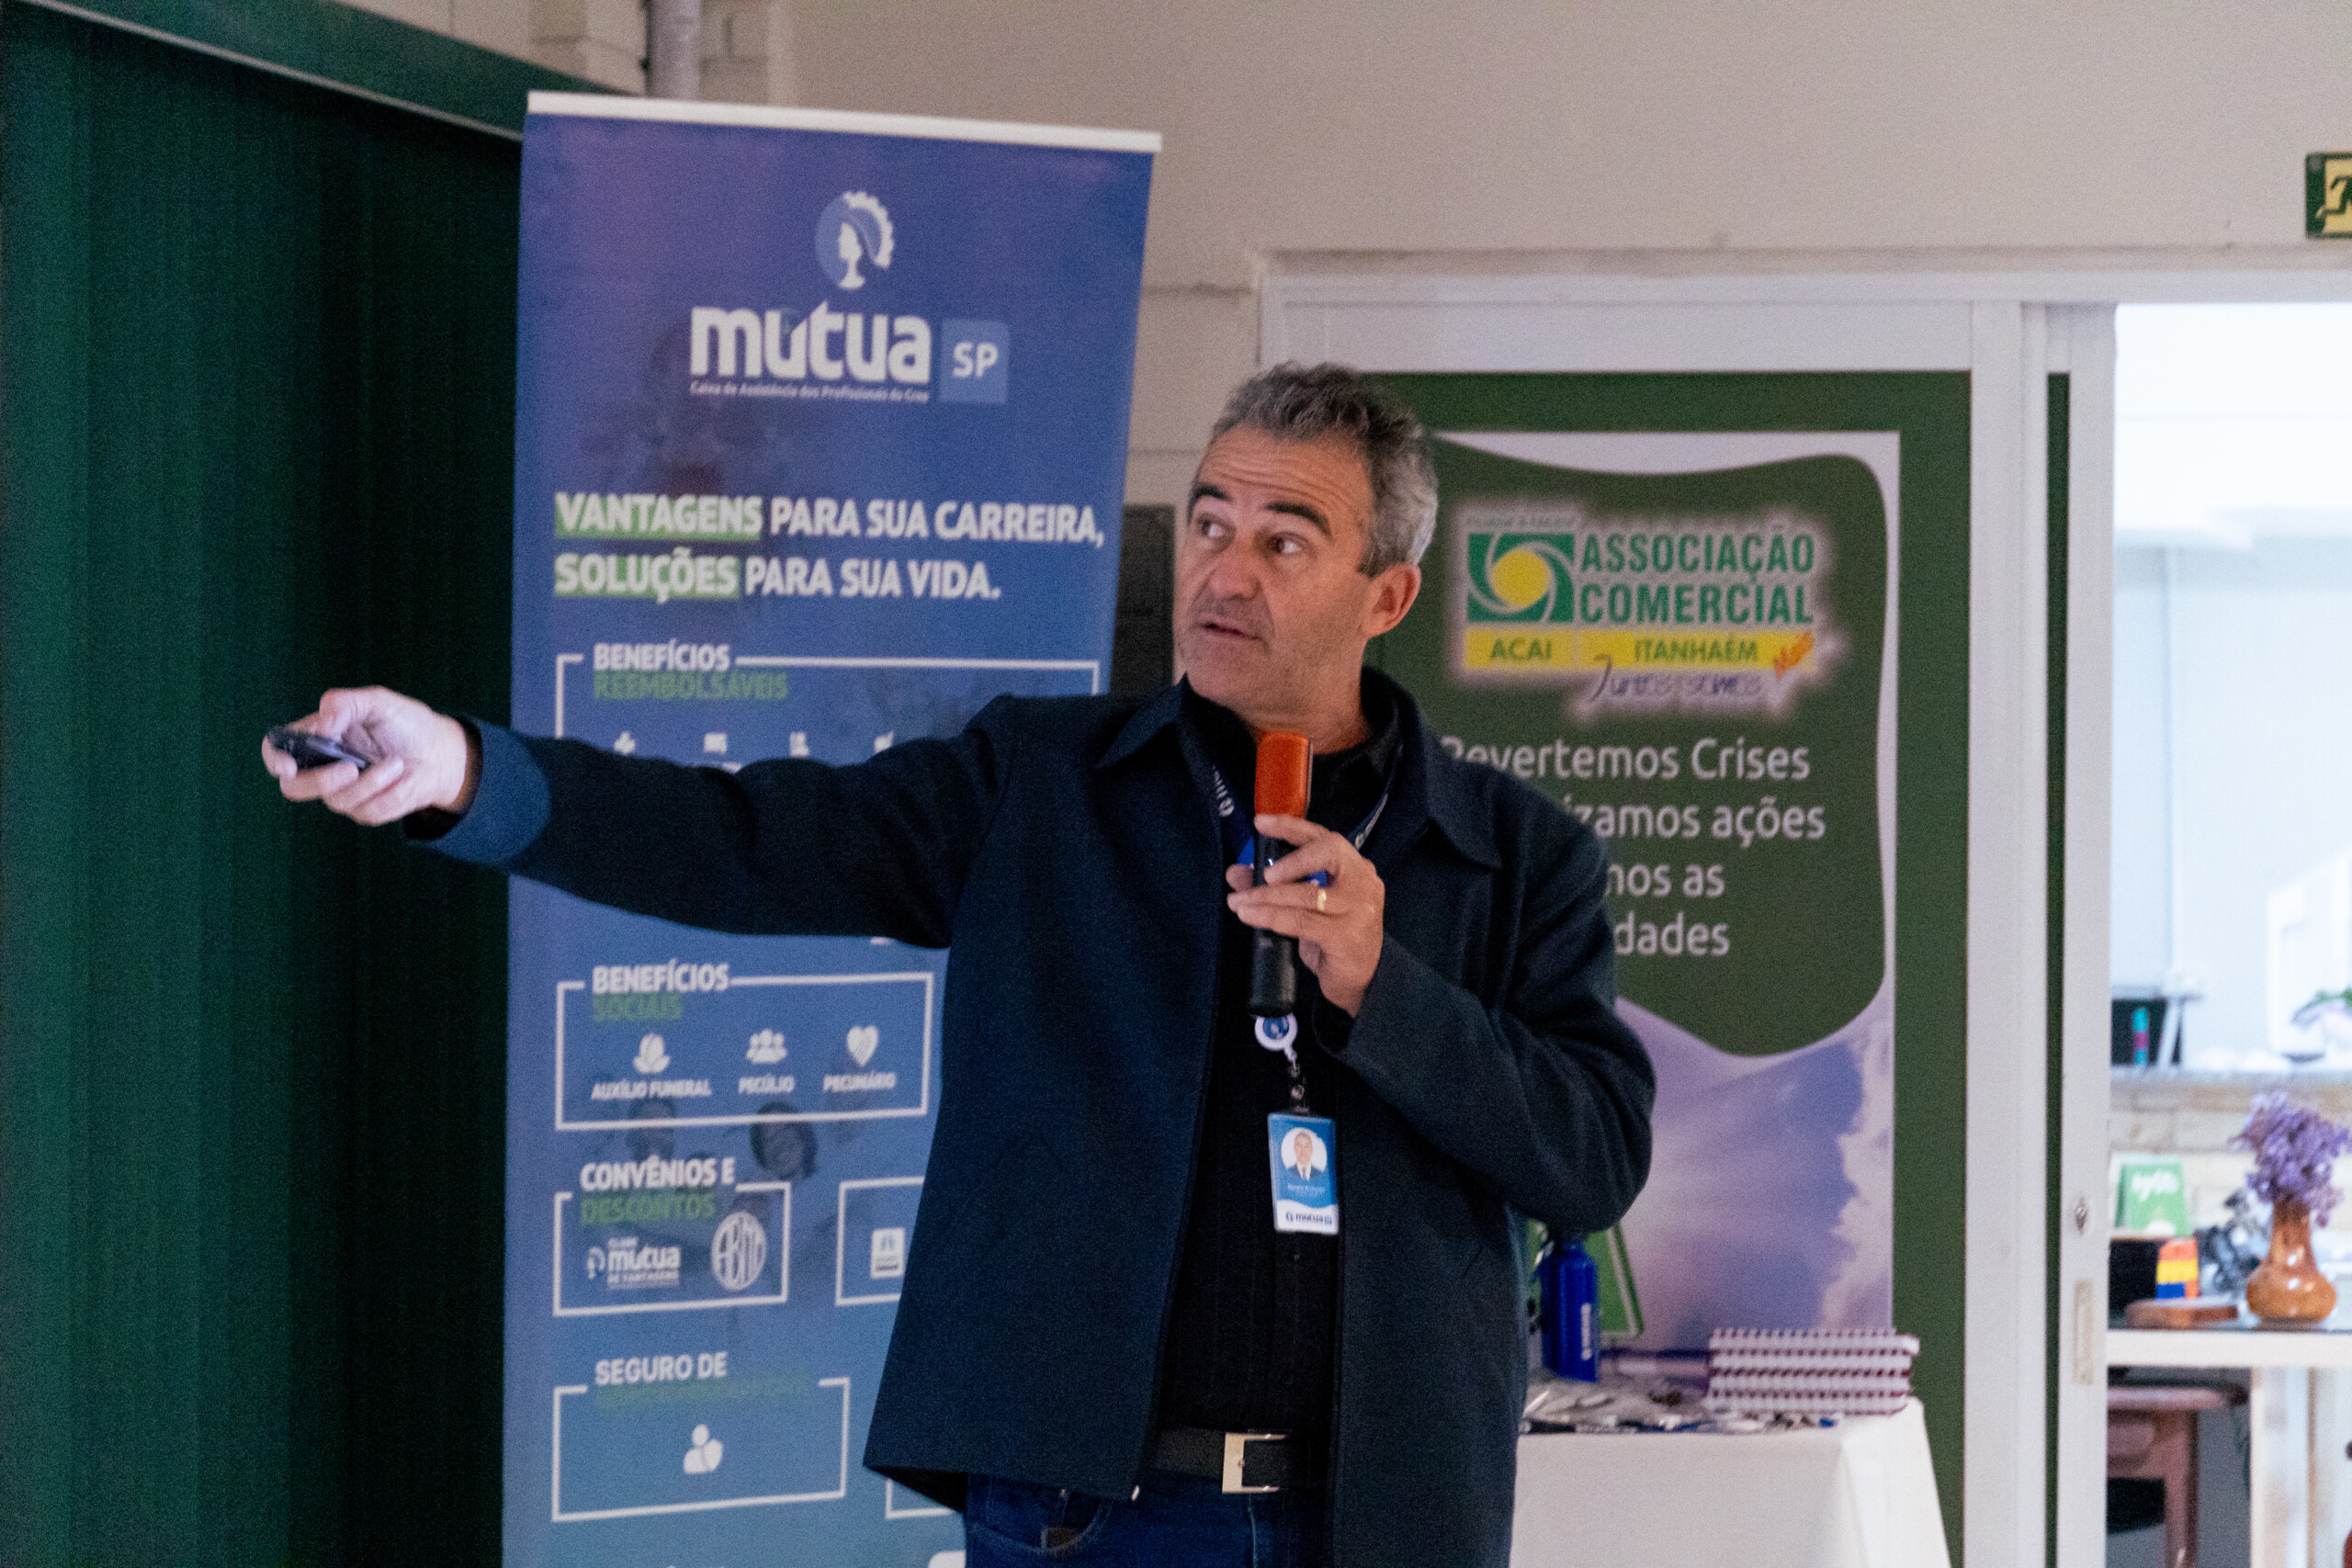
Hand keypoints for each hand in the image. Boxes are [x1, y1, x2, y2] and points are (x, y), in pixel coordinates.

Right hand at [261, 686, 477, 825]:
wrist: (441, 752)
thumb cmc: (405, 723)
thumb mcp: (379, 702)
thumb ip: (348, 704)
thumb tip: (323, 723)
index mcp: (316, 737)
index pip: (277, 750)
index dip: (275, 760)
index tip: (287, 766)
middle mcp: (321, 767)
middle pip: (294, 788)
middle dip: (320, 782)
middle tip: (350, 769)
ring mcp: (342, 792)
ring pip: (339, 800)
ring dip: (373, 782)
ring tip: (397, 763)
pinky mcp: (365, 810)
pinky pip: (370, 810)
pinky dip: (392, 792)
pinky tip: (405, 776)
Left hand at [1225, 812, 1384, 1013]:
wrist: (1364, 980)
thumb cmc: (1334, 939)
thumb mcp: (1305, 909)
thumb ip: (1275, 887)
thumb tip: (1235, 873)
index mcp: (1354, 868)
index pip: (1324, 837)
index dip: (1291, 827)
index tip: (1260, 823)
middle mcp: (1362, 881)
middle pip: (1329, 852)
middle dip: (1292, 859)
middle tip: (1265, 874)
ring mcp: (1358, 909)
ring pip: (1307, 894)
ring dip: (1267, 897)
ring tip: (1238, 902)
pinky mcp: (1346, 936)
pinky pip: (1302, 921)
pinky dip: (1272, 917)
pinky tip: (1250, 917)